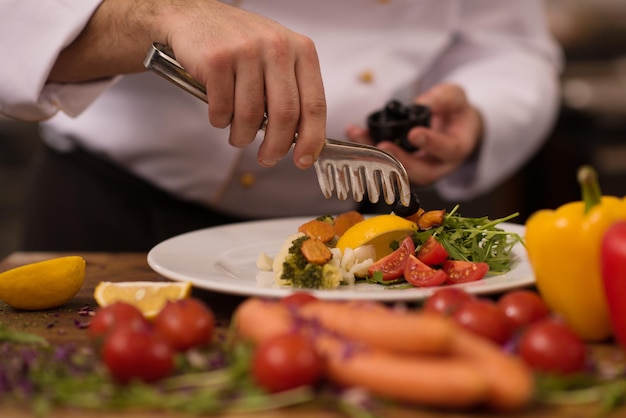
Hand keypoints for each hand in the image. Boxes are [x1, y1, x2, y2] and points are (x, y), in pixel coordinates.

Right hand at [165, 1, 325, 168]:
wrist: (194, 16)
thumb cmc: (240, 46)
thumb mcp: (277, 58)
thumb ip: (292, 92)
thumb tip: (300, 140)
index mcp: (301, 50)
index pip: (315, 104)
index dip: (311, 139)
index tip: (304, 160)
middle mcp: (277, 47)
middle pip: (285, 115)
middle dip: (276, 147)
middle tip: (267, 159)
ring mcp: (247, 51)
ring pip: (252, 116)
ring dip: (243, 136)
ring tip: (238, 135)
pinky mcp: (217, 59)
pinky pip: (223, 109)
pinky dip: (220, 120)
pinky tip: (219, 113)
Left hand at [346, 84, 482, 185]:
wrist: (451, 127)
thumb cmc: (455, 113)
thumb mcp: (456, 98)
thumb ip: (443, 98)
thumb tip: (422, 103)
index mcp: (456, 149)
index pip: (447, 150)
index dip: (431, 143)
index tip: (413, 134)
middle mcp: (438, 166)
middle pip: (420, 172)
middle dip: (399, 160)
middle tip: (382, 145)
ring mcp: (418, 171)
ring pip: (398, 172)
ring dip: (376, 156)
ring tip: (360, 136)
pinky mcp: (401, 168)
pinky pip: (385, 164)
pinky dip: (368, 151)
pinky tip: (355, 134)